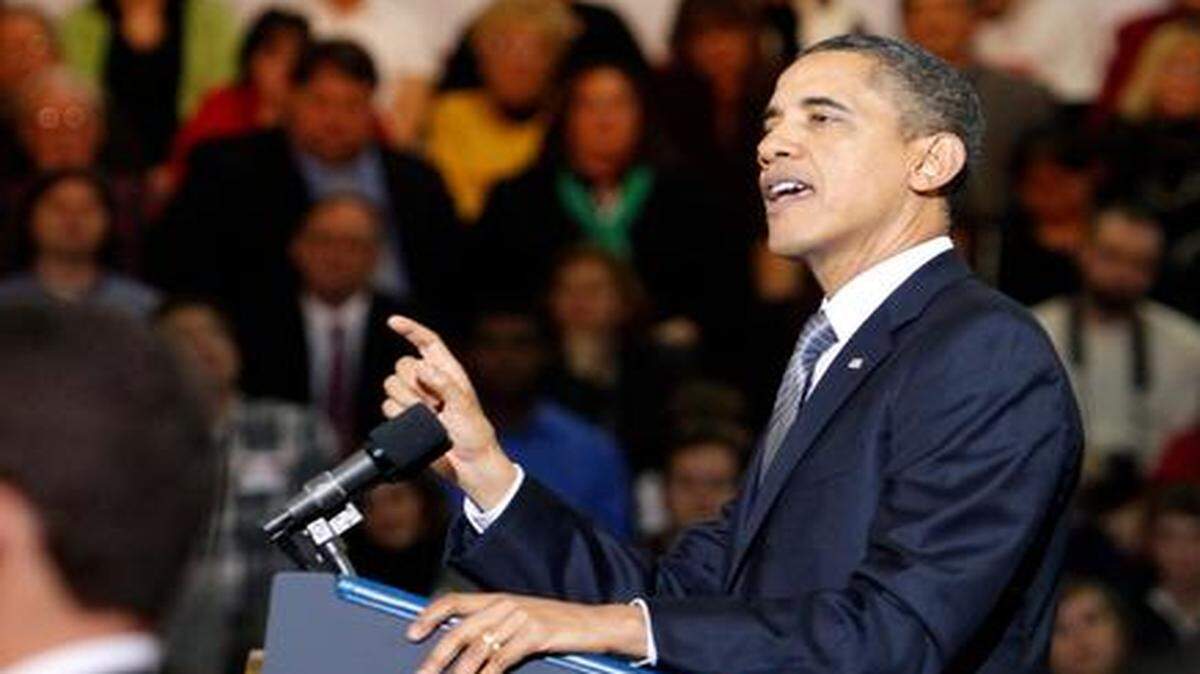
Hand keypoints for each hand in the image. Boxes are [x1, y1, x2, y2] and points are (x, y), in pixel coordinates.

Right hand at [383, 316, 516, 508]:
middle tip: (436, 405)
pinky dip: (399, 415)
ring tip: (430, 417)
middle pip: (402, 364)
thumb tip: (423, 368)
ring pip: (391, 385)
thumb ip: (444, 385)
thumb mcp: (464, 406)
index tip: (392, 322)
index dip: (410, 329)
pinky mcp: (404, 417)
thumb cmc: (474, 433)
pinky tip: (417, 424)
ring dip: (408, 402)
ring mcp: (415, 399)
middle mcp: (429, 381)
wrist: (467, 463)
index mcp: (446, 371)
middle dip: (414, 384)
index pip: (426, 341)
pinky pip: (387, 406)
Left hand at [407, 593, 646, 673]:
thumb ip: (494, 624)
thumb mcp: (521, 617)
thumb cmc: (556, 623)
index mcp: (498, 598)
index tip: (411, 633)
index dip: (430, 615)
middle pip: (462, 629)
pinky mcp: (535, 635)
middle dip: (438, 654)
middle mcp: (506, 605)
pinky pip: (502, 659)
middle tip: (423, 673)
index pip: (455, 601)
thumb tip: (463, 642)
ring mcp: (521, 618)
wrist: (595, 623)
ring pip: (479, 648)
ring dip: (459, 672)